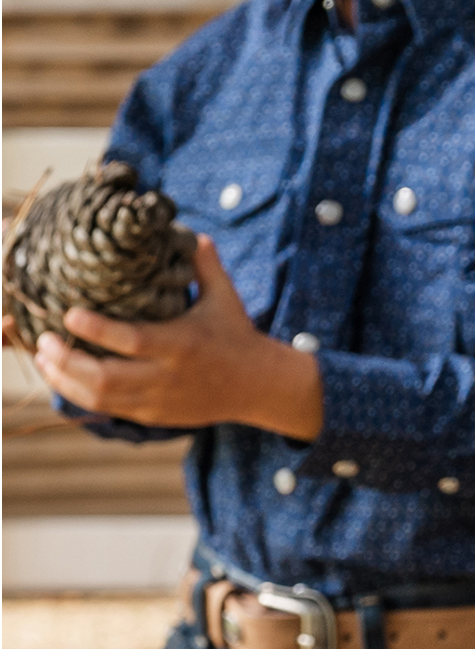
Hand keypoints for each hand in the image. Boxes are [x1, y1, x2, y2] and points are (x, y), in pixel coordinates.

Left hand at [26, 235, 323, 438]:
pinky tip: (64, 378)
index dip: (96, 330)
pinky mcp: (153, 416)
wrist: (257, 385)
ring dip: (64, 381)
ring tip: (44, 360)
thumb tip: (192, 232)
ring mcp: (158, 400)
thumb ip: (205, 265)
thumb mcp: (225, 297)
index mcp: (182, 344)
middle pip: (105, 378)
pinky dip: (80, 395)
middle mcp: (166, 376)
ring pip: (99, 399)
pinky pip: (107, 411)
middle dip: (67, 361)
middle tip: (43, 341)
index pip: (132, 340)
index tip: (68, 315)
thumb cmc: (236, 334)